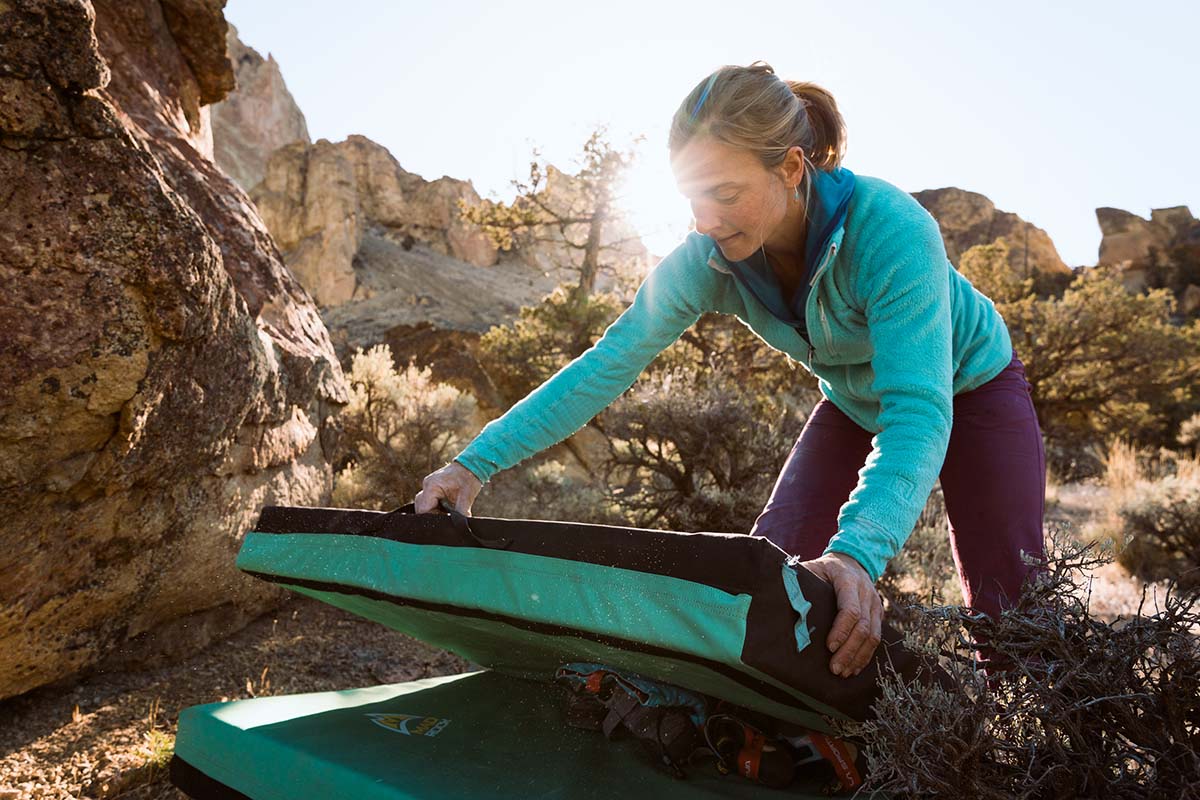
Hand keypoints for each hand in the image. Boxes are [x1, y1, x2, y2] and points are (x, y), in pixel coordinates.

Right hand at [414, 461, 482, 514]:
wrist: (471, 466)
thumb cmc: (468, 478)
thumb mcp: (467, 496)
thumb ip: (462, 513)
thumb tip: (462, 526)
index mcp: (432, 486)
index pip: (423, 509)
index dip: (433, 518)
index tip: (445, 520)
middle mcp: (427, 485)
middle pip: (421, 509)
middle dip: (433, 516)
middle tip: (447, 518)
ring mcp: (428, 487)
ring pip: (423, 506)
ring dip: (434, 512)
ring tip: (448, 513)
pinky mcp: (432, 489)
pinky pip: (429, 502)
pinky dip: (436, 508)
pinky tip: (446, 510)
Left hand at [801, 552, 881, 677]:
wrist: (852, 560)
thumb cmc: (826, 568)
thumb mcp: (812, 567)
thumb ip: (799, 581)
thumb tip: (781, 598)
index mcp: (848, 580)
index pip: (850, 610)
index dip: (841, 630)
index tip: (829, 647)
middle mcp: (866, 593)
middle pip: (863, 627)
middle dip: (849, 651)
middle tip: (835, 668)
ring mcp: (875, 604)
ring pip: (873, 636)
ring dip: (859, 657)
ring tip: (843, 672)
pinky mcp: (878, 614)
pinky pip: (876, 638)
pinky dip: (866, 655)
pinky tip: (854, 667)